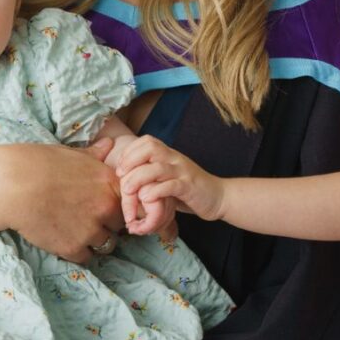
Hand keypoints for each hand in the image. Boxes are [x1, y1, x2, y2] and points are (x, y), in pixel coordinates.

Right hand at [0, 144, 124, 263]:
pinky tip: (63, 240)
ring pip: (106, 244)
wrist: (11, 185)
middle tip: (86, 219)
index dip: (115, 205)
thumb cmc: (38, 163)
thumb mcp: (70, 153)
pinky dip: (77, 252)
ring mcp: (91, 230)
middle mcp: (106, 207)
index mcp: (109, 182)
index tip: (102, 206)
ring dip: (93, 240)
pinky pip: (86, 257)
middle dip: (107, 224)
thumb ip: (94, 154)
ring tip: (74, 231)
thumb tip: (110, 144)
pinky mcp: (73, 248)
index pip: (129, 202)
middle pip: (119, 226)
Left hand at [107, 135, 225, 223]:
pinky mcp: (190, 187)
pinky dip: (156, 191)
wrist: (219, 197)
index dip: (129, 151)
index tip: (120, 167)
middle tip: (121, 175)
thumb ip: (151, 173)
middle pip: (150, 147)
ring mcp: (183, 172)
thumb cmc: (189, 189)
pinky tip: (146, 198)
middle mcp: (175, 159)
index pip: (147, 141)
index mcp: (169, 155)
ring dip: (138, 178)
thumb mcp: (168, 177)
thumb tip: (126, 176)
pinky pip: (171, 185)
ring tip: (128, 190)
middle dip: (131, 160)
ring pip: (157, 167)